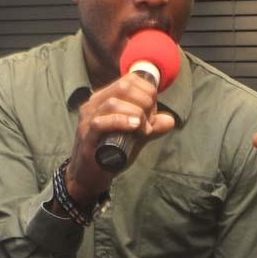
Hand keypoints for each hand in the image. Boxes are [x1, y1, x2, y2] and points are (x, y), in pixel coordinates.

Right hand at [64, 73, 174, 205]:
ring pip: (113, 102)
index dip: (147, 92)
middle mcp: (94, 104)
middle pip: (123, 87)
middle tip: (149, 121)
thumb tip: (170, 120)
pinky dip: (121, 121)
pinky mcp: (86, 136)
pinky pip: (101, 122)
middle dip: (144, 101)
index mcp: (104, 98)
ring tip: (144, 128)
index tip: (152, 111)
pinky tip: (135, 127)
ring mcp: (88, 119)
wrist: (89, 177)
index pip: (129, 80)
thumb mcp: (135, 136)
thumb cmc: (111, 152)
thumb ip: (152, 127)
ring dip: (136, 113)